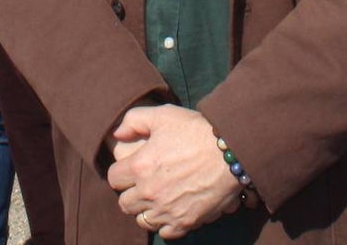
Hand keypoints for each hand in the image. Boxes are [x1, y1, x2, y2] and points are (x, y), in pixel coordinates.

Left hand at [106, 105, 241, 238]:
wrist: (232, 150)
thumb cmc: (196, 130)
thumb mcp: (163, 114)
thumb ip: (134, 120)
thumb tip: (116, 134)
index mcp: (140, 166)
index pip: (114, 178)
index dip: (122, 172)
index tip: (133, 167)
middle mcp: (149, 192)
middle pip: (125, 203)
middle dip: (132, 192)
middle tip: (145, 183)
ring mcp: (167, 210)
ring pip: (143, 220)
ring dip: (146, 210)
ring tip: (158, 198)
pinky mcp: (186, 221)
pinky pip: (165, 232)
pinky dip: (166, 223)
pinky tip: (173, 210)